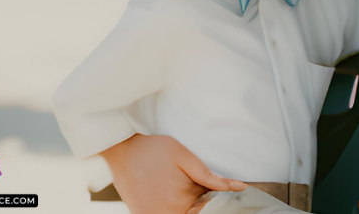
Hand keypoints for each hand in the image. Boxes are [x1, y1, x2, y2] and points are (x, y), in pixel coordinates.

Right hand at [99, 134, 245, 213]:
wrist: (120, 150)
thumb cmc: (153, 150)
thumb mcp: (185, 157)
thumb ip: (210, 177)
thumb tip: (237, 188)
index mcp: (179, 204)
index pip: (208, 209)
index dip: (214, 197)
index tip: (211, 185)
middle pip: (193, 211)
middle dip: (199, 199)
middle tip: (186, 178)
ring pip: (180, 212)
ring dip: (185, 202)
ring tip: (174, 181)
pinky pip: (164, 212)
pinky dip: (170, 203)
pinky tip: (165, 187)